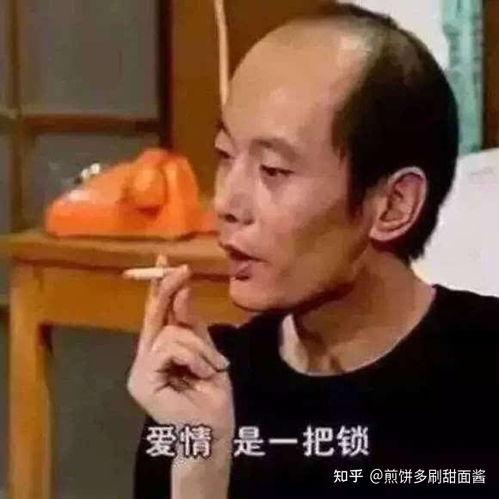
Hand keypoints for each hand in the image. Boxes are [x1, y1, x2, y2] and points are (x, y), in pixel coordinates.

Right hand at [127, 255, 234, 442]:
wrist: (213, 427)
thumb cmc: (212, 391)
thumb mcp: (206, 350)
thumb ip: (192, 326)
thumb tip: (182, 290)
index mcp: (162, 348)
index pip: (159, 313)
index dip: (161, 287)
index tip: (166, 261)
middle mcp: (147, 355)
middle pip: (154, 315)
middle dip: (168, 290)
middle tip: (183, 271)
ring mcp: (140, 368)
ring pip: (169, 333)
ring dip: (199, 346)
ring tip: (213, 366)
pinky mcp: (141, 379)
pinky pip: (168, 349)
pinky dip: (192, 357)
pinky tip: (202, 373)